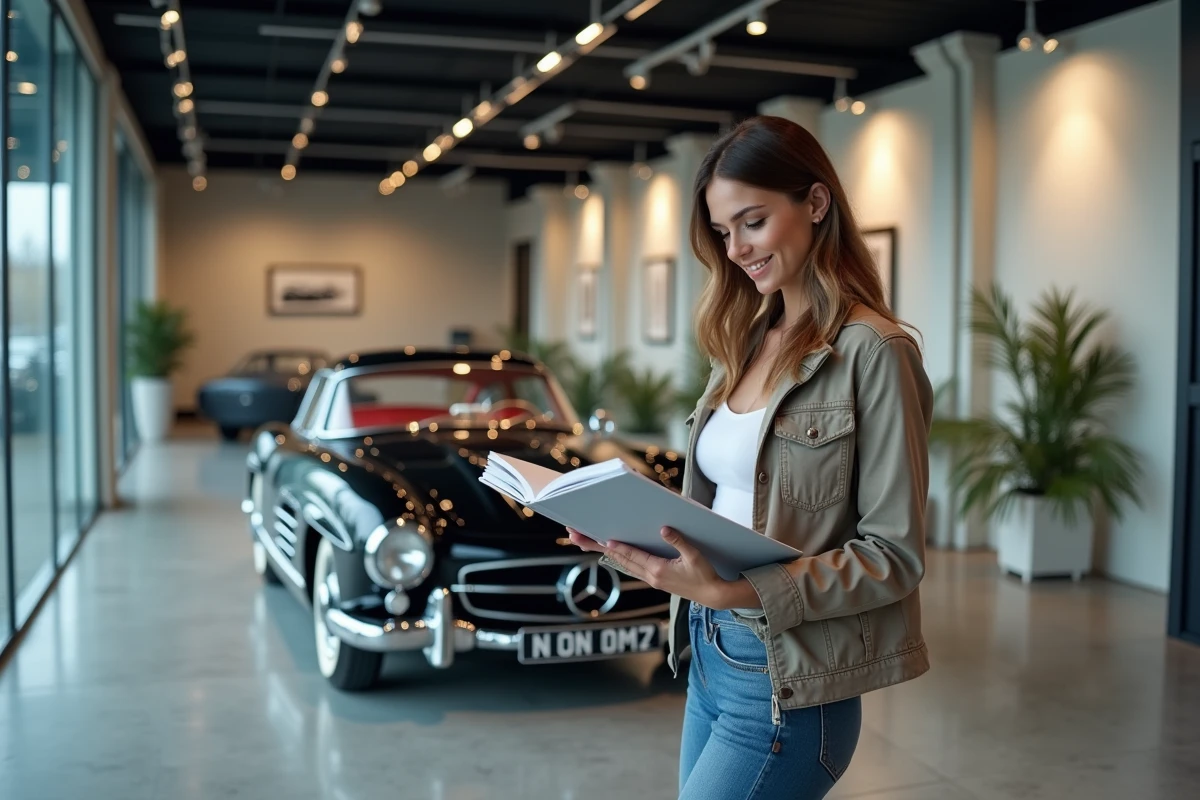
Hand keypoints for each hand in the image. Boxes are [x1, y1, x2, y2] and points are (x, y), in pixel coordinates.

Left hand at [566, 526, 732, 607]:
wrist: (712, 595)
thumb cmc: (705, 575)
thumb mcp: (694, 556)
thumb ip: (679, 542)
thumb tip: (664, 529)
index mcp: (658, 570)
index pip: (633, 556)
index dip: (618, 548)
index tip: (603, 539)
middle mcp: (651, 576)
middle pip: (621, 560)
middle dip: (599, 548)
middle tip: (580, 538)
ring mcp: (651, 580)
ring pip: (624, 564)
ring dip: (606, 553)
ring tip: (588, 543)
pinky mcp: (655, 580)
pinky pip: (632, 568)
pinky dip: (620, 559)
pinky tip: (613, 553)